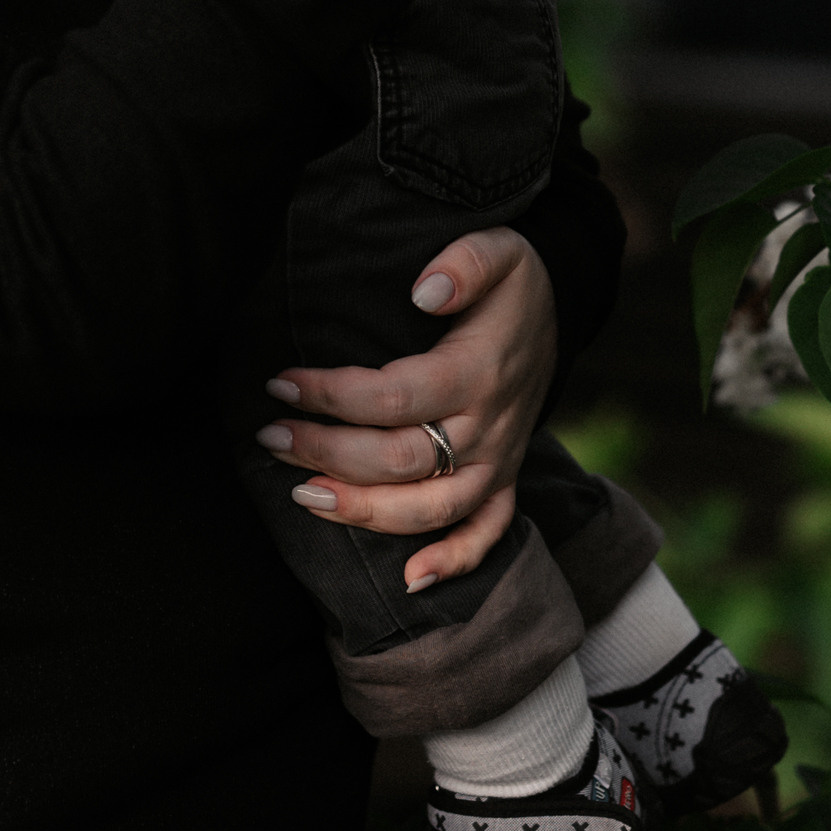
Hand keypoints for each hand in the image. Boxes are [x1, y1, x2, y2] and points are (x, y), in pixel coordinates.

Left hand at [254, 227, 558, 592]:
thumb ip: (465, 262)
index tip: (280, 384)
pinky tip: (408, 582)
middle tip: (270, 437)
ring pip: (431, 508)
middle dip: (327, 453)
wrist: (560, 309)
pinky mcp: (506, 479)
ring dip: (365, 510)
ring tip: (302, 496)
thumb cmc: (510, 281)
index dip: (332, 396)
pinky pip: (488, 533)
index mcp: (478, 372)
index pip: (393, 397)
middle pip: (400, 460)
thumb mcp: (499, 248)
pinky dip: (454, 561)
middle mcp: (488, 427)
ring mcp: (498, 460)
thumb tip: (425, 289)